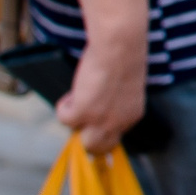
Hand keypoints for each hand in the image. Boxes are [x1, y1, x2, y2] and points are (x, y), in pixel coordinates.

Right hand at [54, 38, 147, 152]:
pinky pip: (65, 120)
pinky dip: (63, 106)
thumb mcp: (125, 86)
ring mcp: (100, 120)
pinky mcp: (83, 112)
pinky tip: (72, 91)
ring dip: (76, 123)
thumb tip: (99, 102)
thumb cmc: (124, 56)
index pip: (116, 136)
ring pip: (84, 142)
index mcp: (132, 114)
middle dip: (87, 136)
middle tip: (79, 117)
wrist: (119, 47)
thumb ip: (116, 100)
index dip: (101, 129)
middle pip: (100, 147)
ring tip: (77, 99)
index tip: (93, 120)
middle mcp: (118, 122)